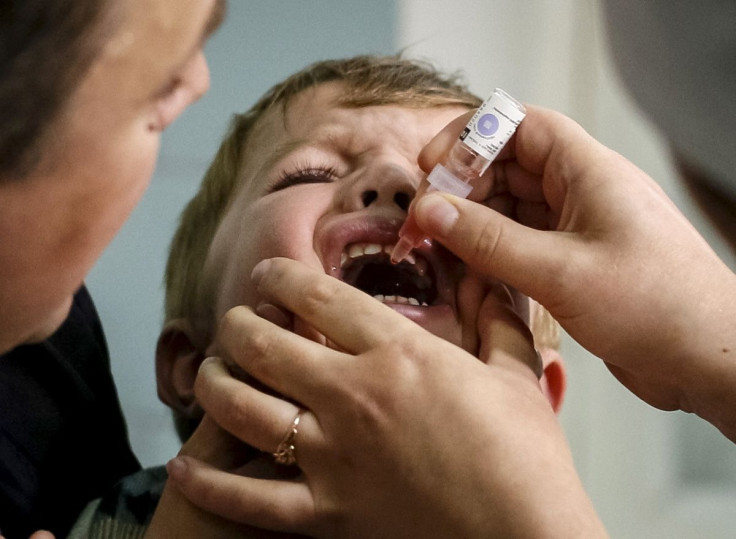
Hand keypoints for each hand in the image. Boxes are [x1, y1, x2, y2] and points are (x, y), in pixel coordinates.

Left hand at [166, 258, 604, 537]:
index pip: (317, 297)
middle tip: (233, 323)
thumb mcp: (516, 374)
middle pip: (265, 345)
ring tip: (208, 373)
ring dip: (215, 383)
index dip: (280, 277)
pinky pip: (249, 497)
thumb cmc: (526, 454)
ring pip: (243, 408)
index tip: (265, 274)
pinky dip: (209, 482)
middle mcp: (352, 394)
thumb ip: (496, 319)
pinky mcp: (326, 511)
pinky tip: (184, 468)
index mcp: (397, 353)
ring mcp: (332, 455)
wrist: (526, 535)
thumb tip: (492, 277)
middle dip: (238, 325)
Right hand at [412, 105, 735, 435]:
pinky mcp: (573, 263)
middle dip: (462, 189)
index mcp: (588, 171)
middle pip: (507, 168)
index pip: (520, 125)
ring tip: (438, 250)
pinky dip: (491, 254)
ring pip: (510, 209)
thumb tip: (430, 210)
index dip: (471, 137)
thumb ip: (489, 240)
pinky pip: (520, 244)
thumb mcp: (560, 271)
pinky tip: (469, 273)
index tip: (432, 168)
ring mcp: (576, 229)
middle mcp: (580, 193)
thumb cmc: (656, 306)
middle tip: (424, 222)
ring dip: (472, 225)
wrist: (708, 360)